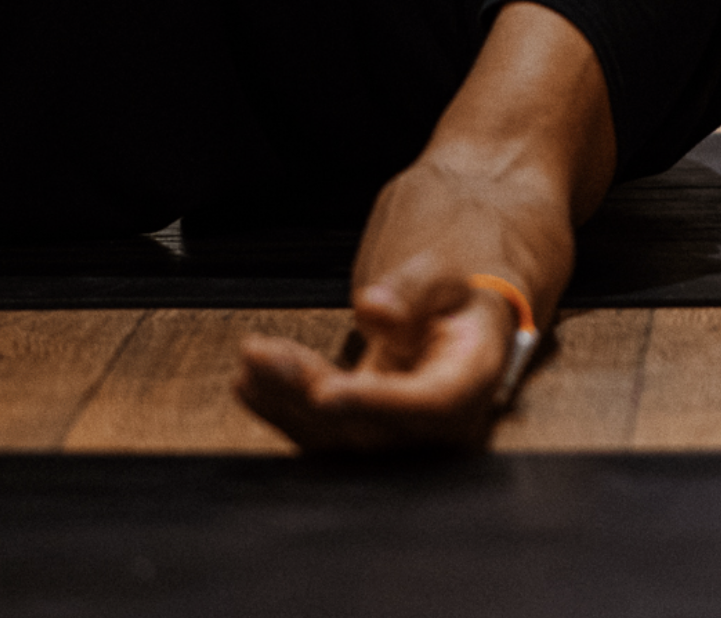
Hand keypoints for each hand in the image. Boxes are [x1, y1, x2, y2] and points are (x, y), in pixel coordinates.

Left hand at [235, 254, 511, 450]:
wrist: (453, 334)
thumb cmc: (453, 304)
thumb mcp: (444, 277)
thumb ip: (413, 289)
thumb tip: (374, 309)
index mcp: (471, 385)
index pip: (429, 405)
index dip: (376, 405)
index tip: (325, 392)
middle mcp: (437, 430)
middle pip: (368, 430)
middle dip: (305, 395)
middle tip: (260, 355)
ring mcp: (398, 442)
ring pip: (335, 438)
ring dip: (285, 402)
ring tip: (252, 359)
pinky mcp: (363, 441)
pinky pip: (320, 436)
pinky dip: (281, 410)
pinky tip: (249, 382)